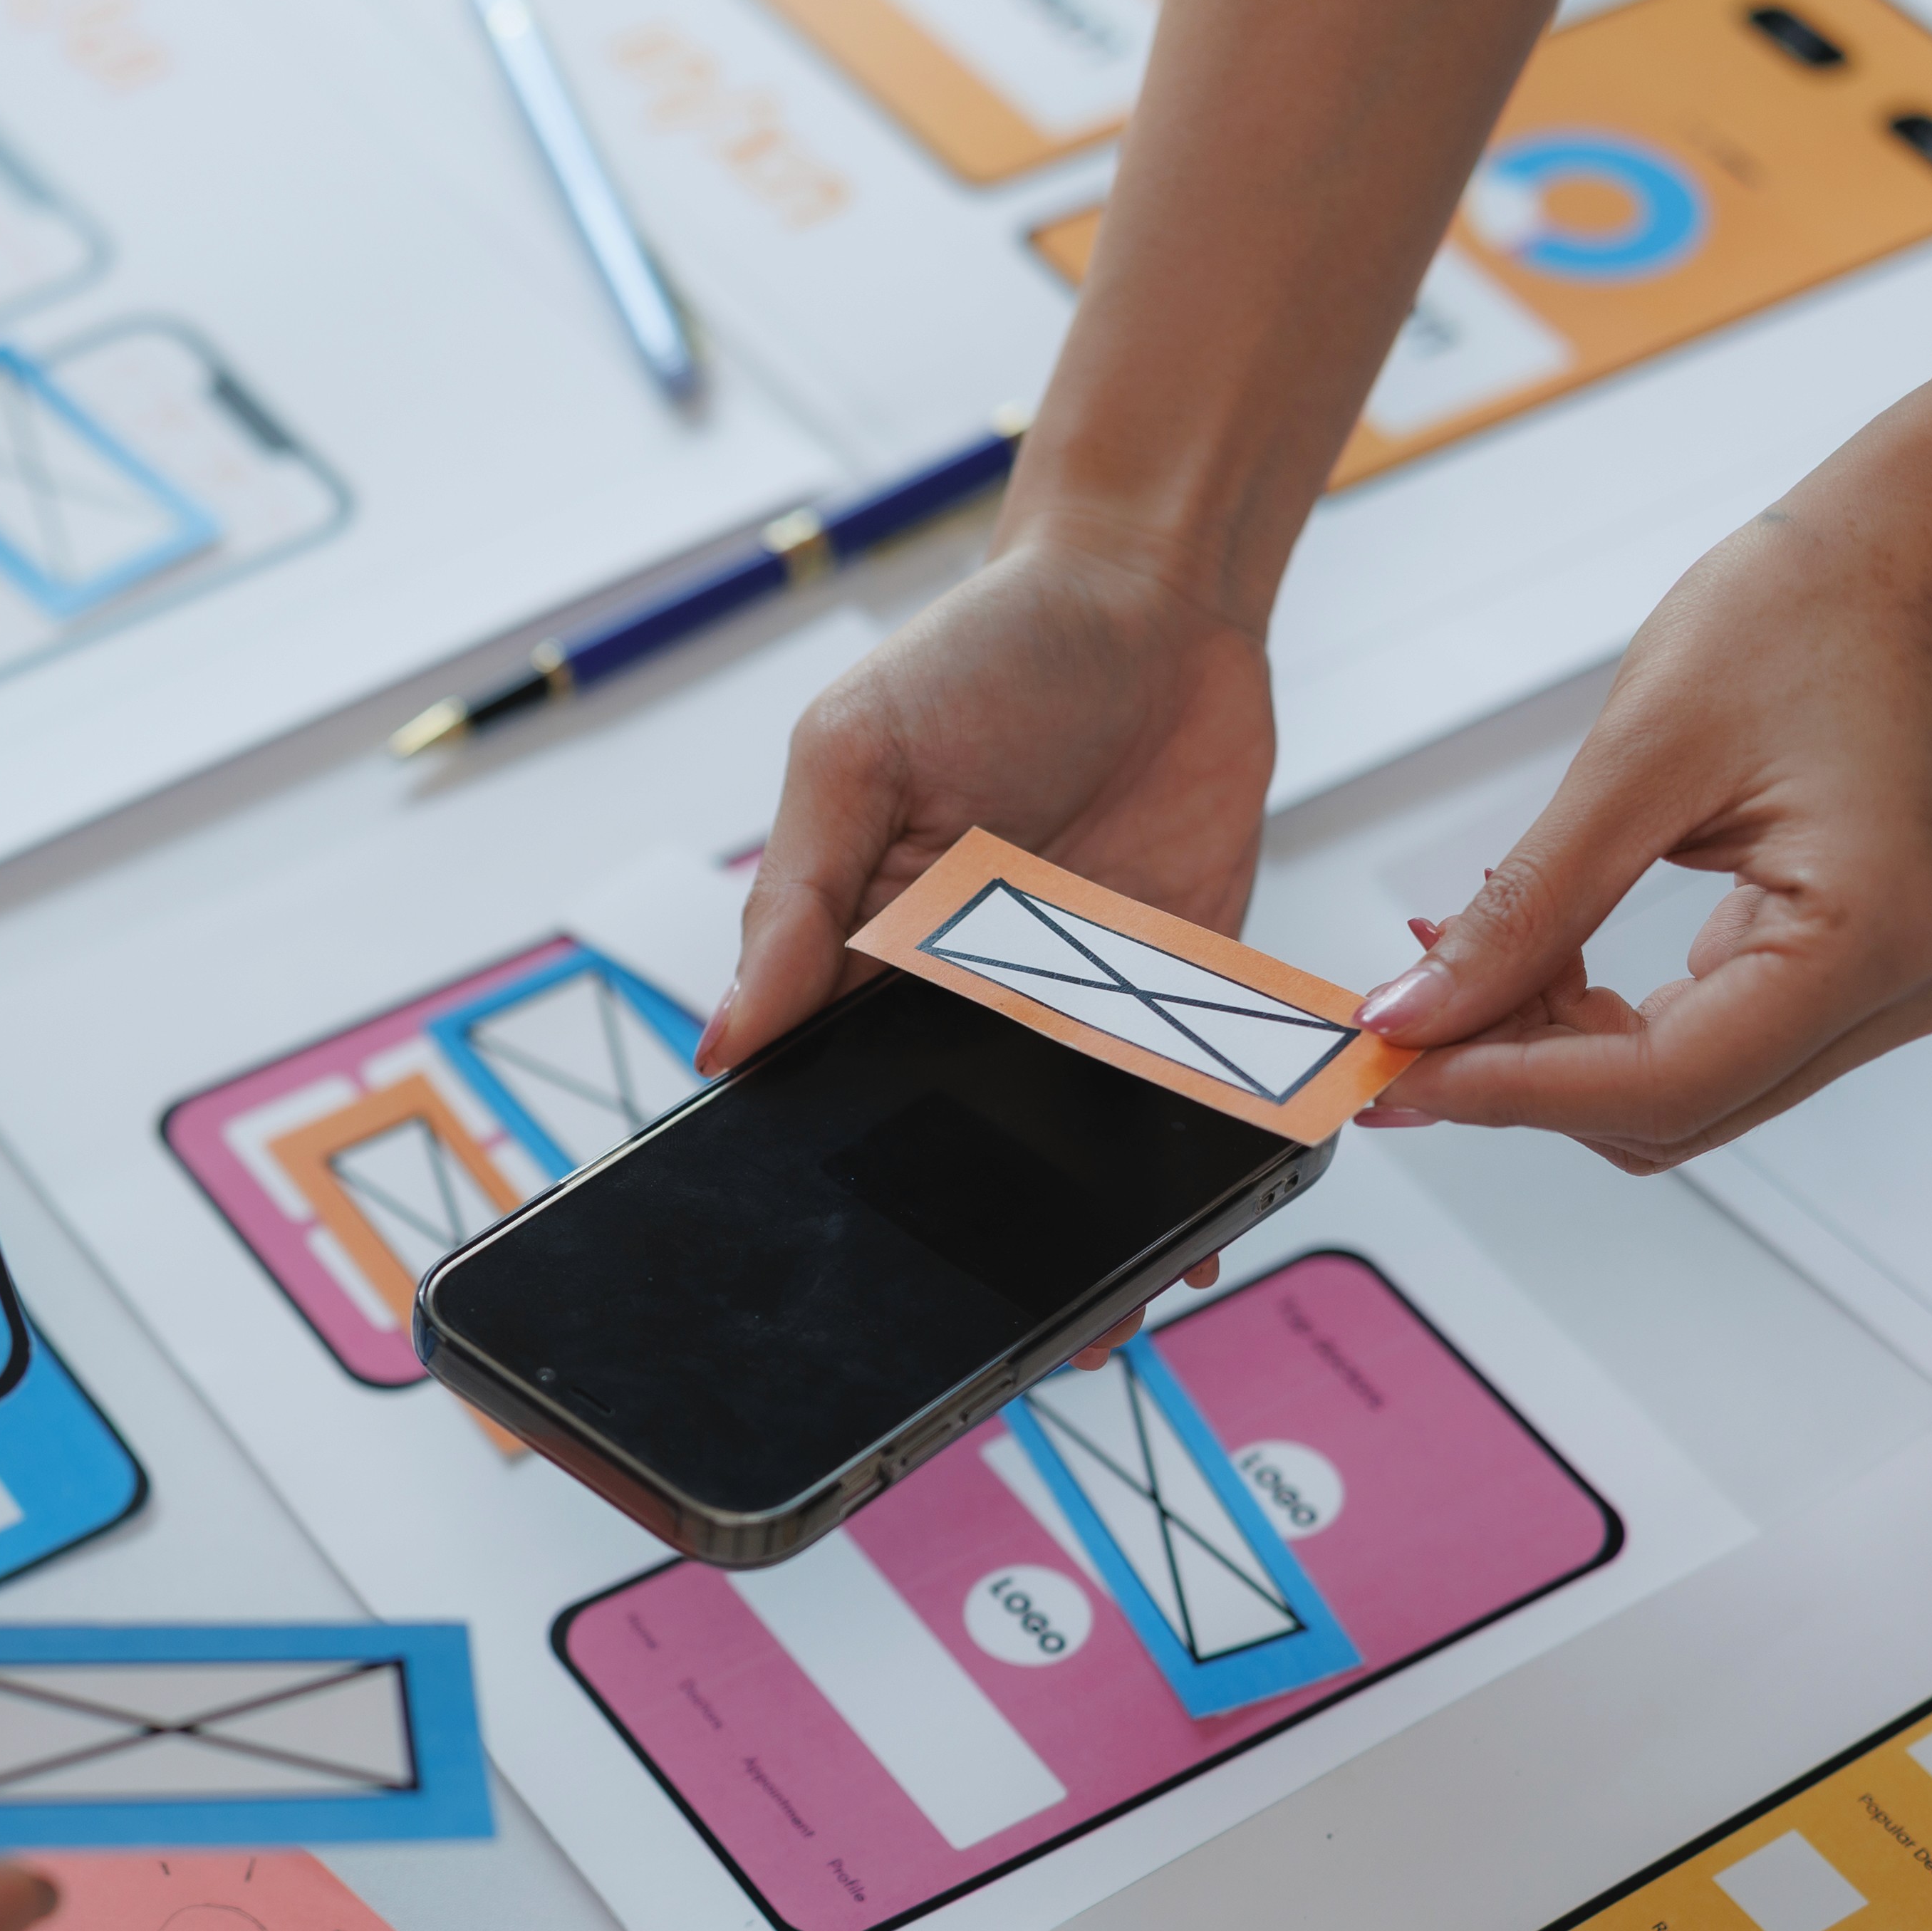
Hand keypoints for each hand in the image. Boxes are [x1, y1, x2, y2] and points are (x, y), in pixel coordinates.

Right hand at [707, 524, 1262, 1357]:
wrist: (1153, 590)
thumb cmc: (982, 650)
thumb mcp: (852, 756)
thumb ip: (797, 902)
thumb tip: (726, 1044)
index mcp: (859, 954)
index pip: (824, 1093)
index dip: (825, 1178)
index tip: (832, 1269)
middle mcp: (961, 995)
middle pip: (949, 1144)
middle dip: (963, 1240)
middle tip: (975, 1340)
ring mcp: (1073, 1001)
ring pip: (1068, 1148)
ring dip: (1085, 1227)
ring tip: (1095, 1322)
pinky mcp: (1180, 990)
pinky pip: (1185, 1100)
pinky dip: (1198, 1164)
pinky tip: (1206, 1228)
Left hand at [1352, 366, 1931, 1168]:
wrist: (1920, 548)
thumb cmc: (1814, 609)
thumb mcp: (1636, 760)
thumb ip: (1525, 912)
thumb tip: (1416, 1014)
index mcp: (1878, 934)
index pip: (1666, 1085)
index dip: (1511, 1090)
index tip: (1395, 1071)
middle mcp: (1916, 983)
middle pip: (1681, 1109)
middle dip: (1529, 1077)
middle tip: (1409, 1026)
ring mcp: (1910, 983)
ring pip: (1697, 1090)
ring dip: (1568, 1054)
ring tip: (1472, 979)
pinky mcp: (1880, 967)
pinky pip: (1728, 1038)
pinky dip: (1622, 1021)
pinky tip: (1550, 967)